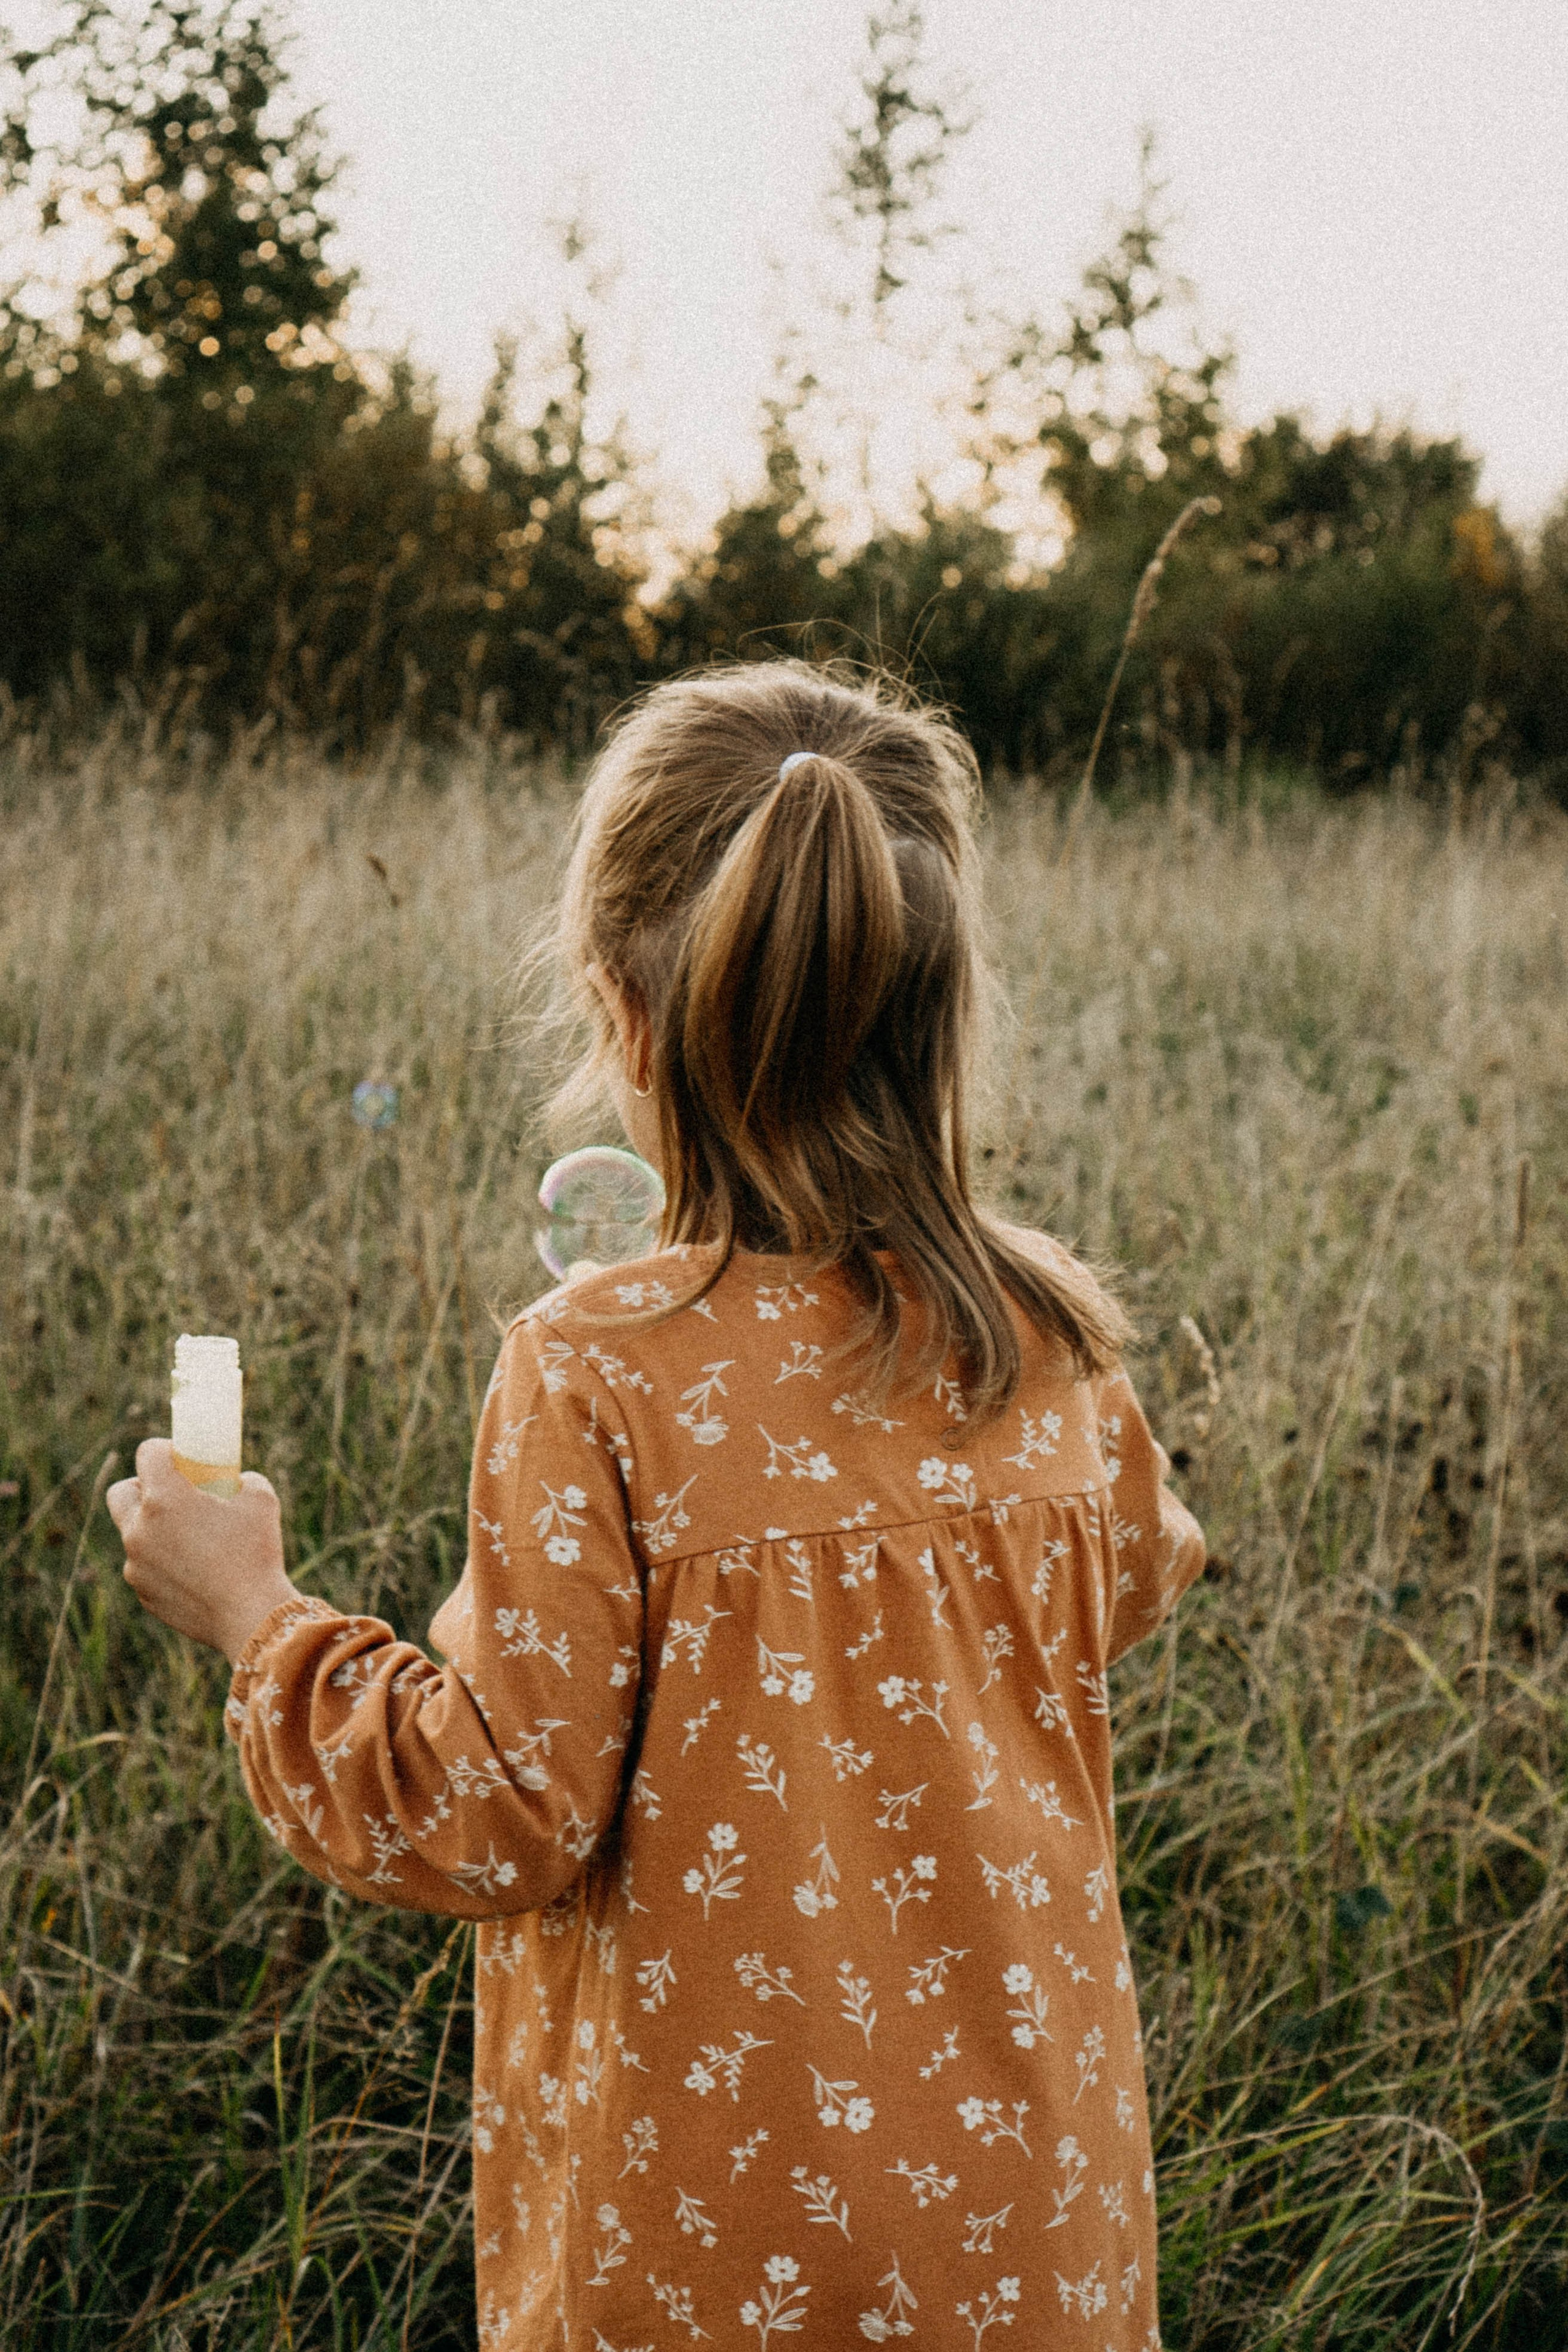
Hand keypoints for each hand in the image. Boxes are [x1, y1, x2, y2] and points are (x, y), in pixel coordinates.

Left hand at [107, 1439, 297, 1662]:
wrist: (250, 1616)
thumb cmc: (257, 1553)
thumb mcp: (260, 1499)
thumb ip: (242, 1481)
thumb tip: (236, 1481)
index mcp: (164, 1498)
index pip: (147, 1453)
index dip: (164, 1449)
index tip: (181, 1458)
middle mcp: (140, 1529)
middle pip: (121, 1493)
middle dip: (140, 1487)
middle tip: (170, 1495)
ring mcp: (136, 1564)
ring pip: (133, 1534)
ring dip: (152, 1529)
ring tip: (190, 1538)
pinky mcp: (142, 1592)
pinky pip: (144, 1567)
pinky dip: (161, 1563)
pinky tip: (194, 1571)